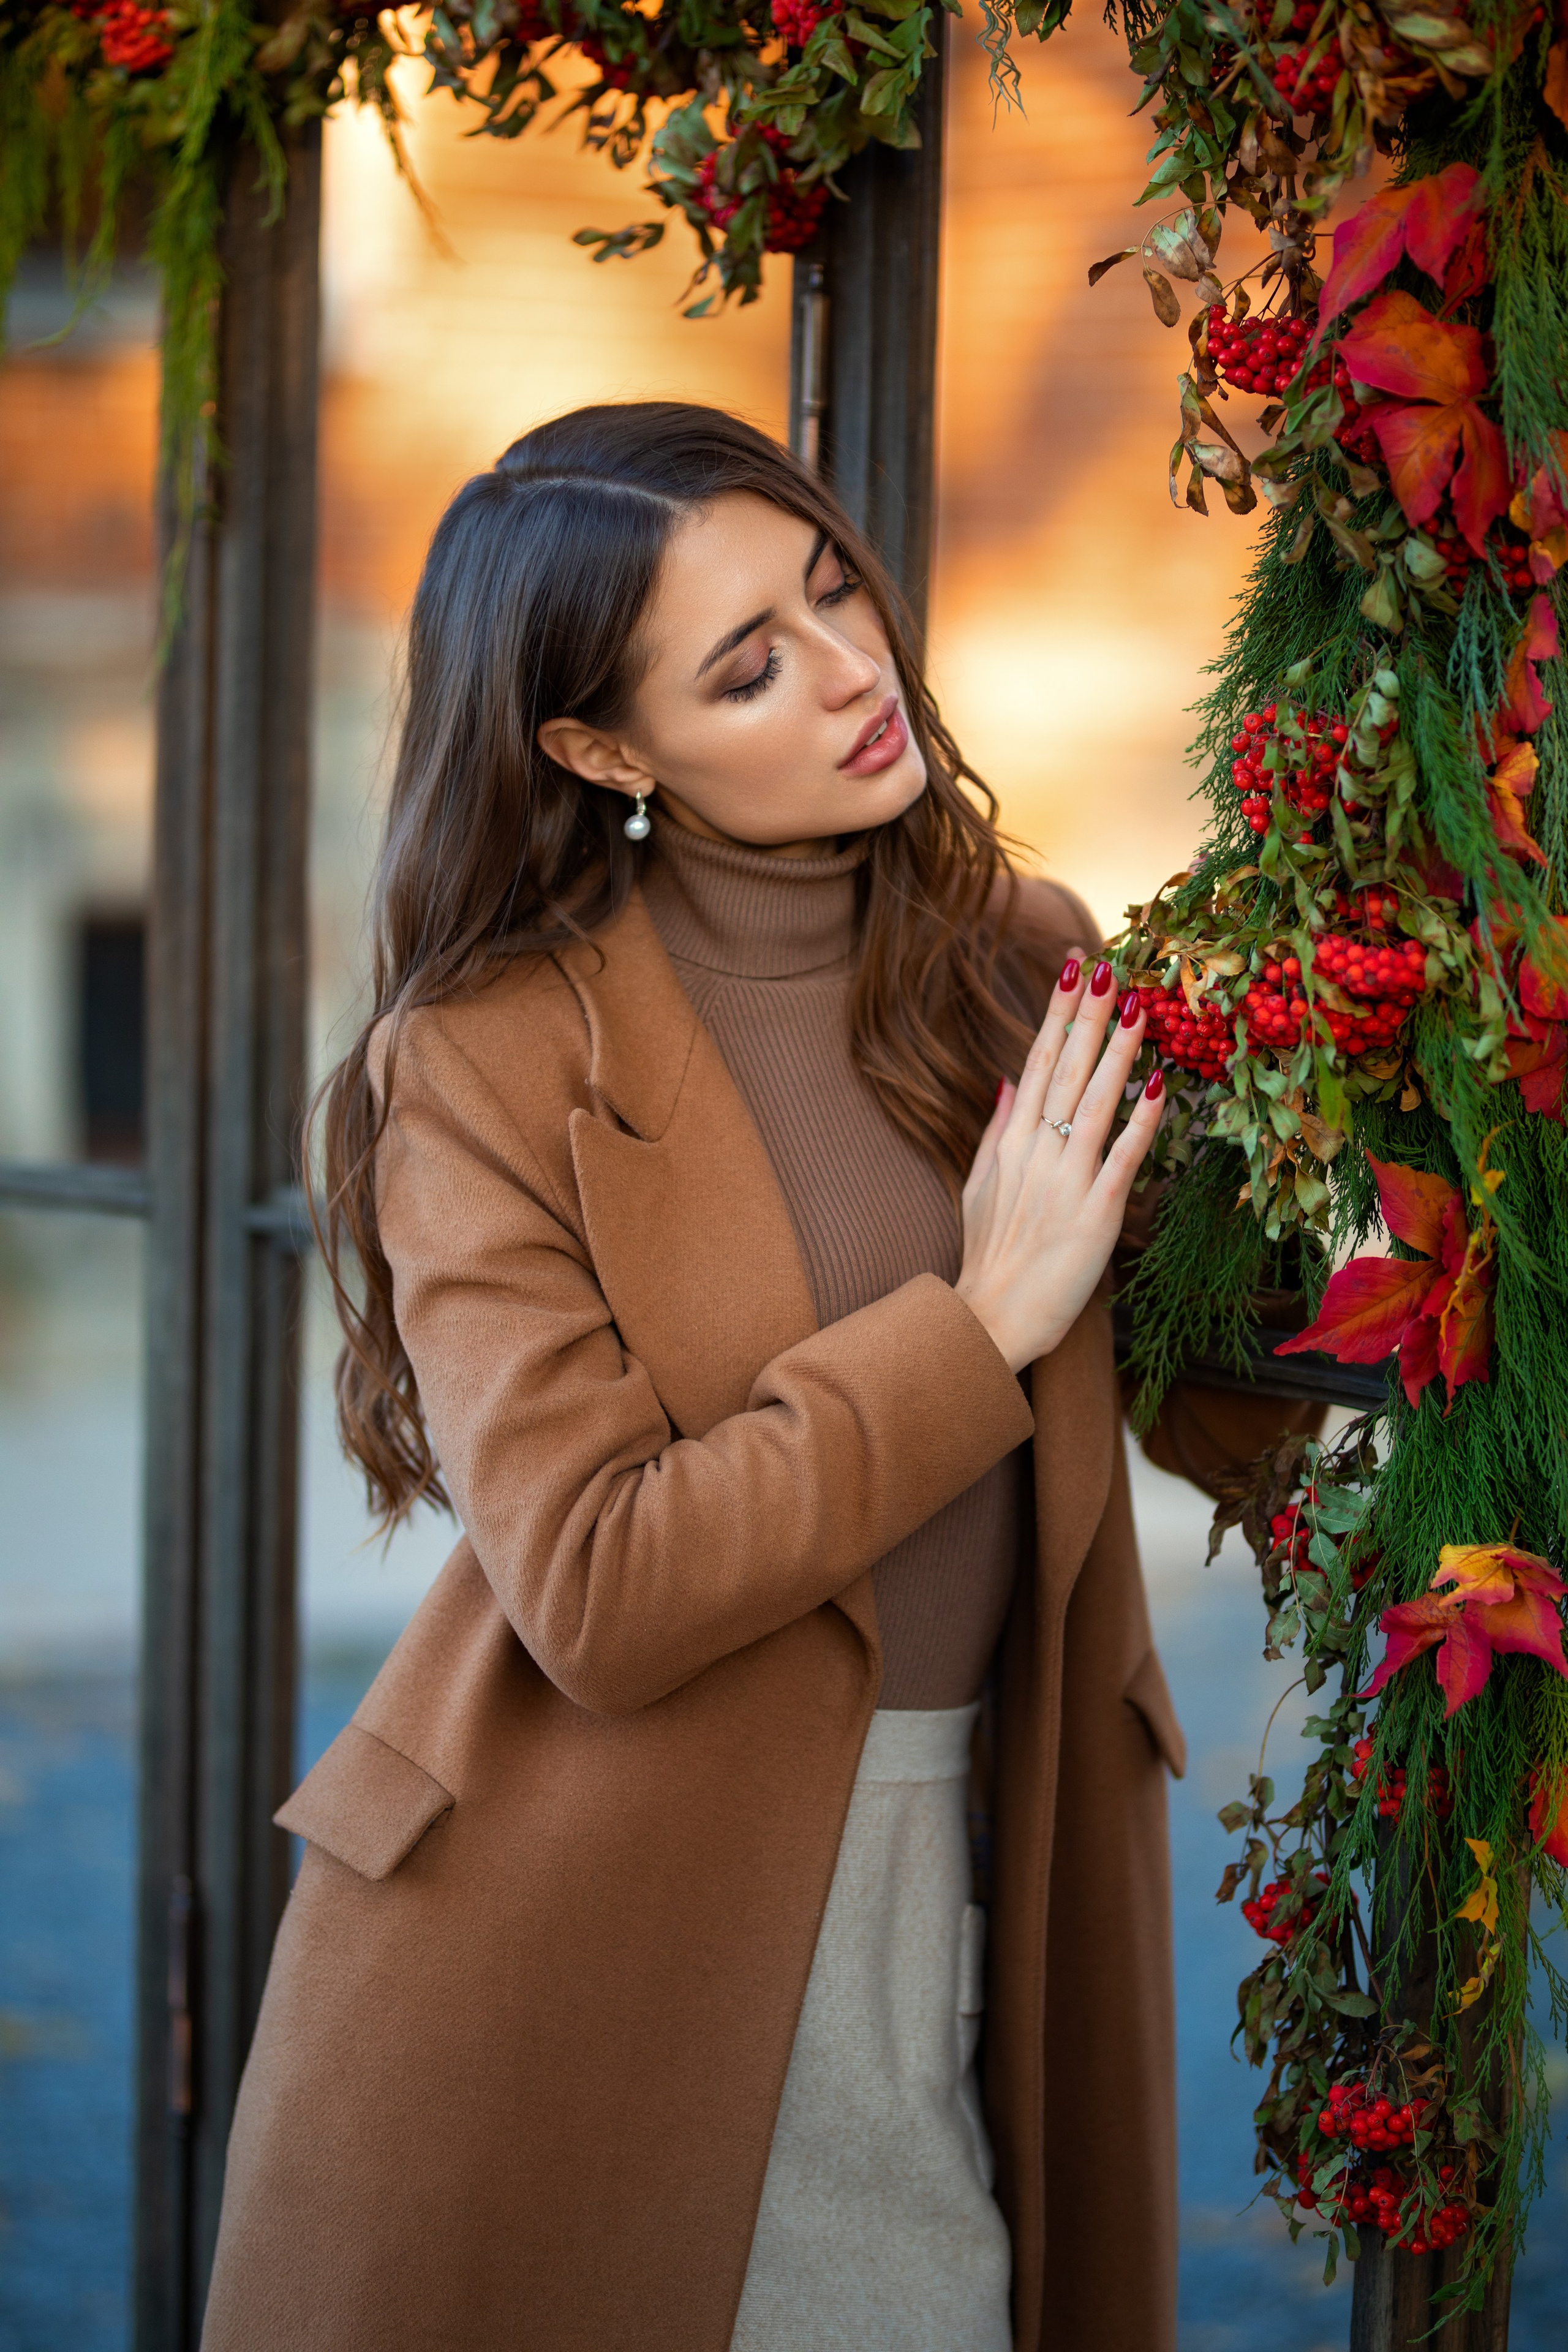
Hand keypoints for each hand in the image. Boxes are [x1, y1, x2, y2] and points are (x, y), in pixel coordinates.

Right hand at [954, 959, 1164, 1372]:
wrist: (990, 1319)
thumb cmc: (988, 1256)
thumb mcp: (978, 1185)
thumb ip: (997, 1130)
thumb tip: (1007, 1080)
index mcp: (1013, 1143)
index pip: (1038, 1062)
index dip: (1058, 1013)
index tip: (1074, 969)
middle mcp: (1037, 1154)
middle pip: (1065, 1071)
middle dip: (1088, 1016)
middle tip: (1110, 967)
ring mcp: (1066, 1182)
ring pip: (1094, 1104)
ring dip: (1117, 1054)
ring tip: (1139, 1008)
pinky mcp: (1095, 1215)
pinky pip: (1122, 1159)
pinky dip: (1140, 1123)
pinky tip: (1159, 1088)